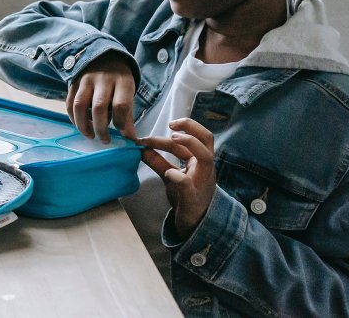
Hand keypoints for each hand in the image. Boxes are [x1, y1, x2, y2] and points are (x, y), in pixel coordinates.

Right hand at [67, 51, 136, 141]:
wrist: (103, 56)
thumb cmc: (118, 80)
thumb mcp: (128, 92)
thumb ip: (128, 115)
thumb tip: (130, 139)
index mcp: (122, 81)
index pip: (121, 105)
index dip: (121, 123)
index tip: (122, 133)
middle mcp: (103, 80)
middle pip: (99, 107)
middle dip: (101, 128)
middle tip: (105, 140)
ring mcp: (86, 80)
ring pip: (80, 105)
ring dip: (83, 125)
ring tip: (90, 135)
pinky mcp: (74, 83)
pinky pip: (69, 103)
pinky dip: (73, 117)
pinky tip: (80, 125)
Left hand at [139, 117, 216, 237]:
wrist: (194, 224)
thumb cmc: (185, 197)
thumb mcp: (171, 176)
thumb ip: (158, 162)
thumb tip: (142, 148)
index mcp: (200, 162)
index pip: (192, 138)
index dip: (177, 130)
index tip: (160, 128)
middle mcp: (204, 168)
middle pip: (207, 139)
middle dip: (191, 127)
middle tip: (171, 124)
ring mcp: (201, 182)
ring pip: (205, 157)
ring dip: (190, 144)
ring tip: (172, 138)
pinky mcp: (193, 198)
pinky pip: (189, 185)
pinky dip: (179, 177)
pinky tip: (169, 173)